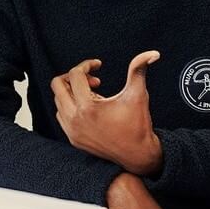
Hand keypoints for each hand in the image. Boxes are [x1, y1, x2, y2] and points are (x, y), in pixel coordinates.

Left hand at [53, 51, 163, 174]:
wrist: (137, 155)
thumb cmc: (138, 124)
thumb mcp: (138, 94)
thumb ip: (139, 70)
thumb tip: (152, 53)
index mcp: (87, 108)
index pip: (75, 75)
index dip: (87, 65)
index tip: (98, 65)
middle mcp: (74, 120)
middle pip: (57, 85)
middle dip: (73, 77)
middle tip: (92, 80)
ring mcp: (71, 131)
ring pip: (58, 101)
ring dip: (72, 91)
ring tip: (94, 93)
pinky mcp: (72, 139)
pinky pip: (61, 115)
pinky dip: (70, 106)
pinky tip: (89, 107)